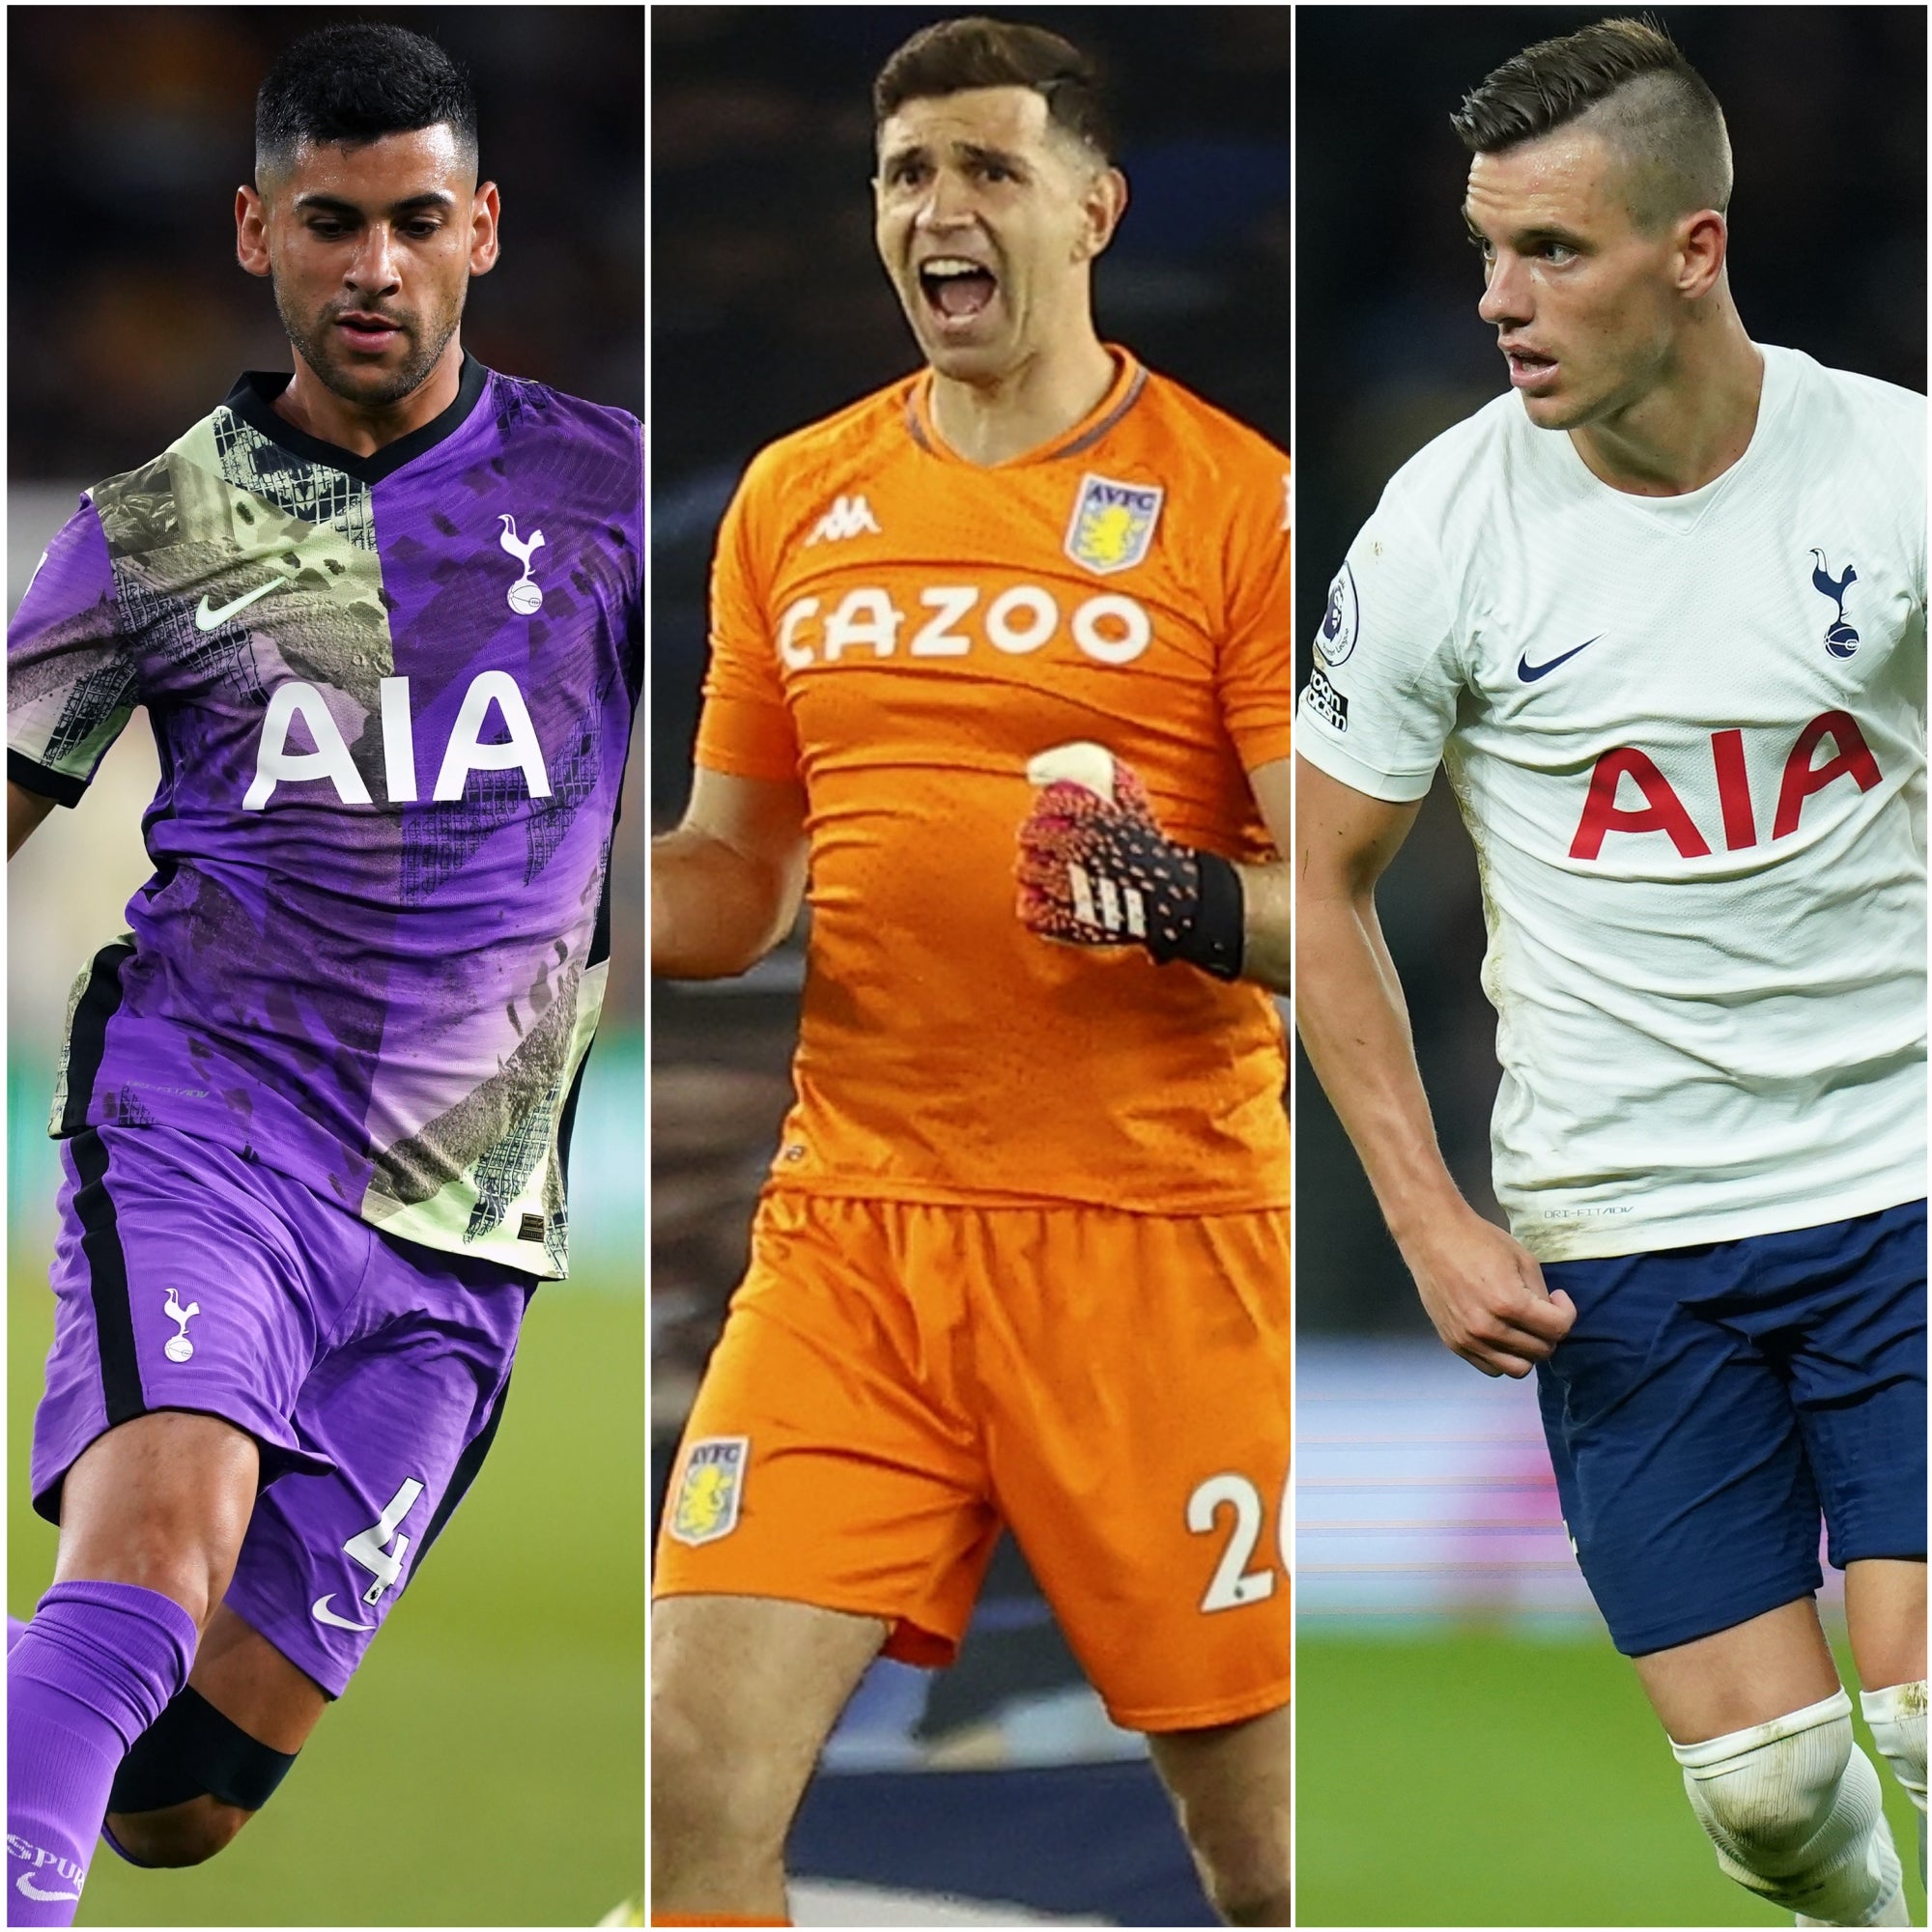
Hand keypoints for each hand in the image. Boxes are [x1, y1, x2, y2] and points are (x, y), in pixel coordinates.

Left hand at [1015, 742, 1241, 978]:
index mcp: (1093, 818)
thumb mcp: (1138, 807)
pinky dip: (1029, 906)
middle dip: (1029, 835)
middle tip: (1032, 841)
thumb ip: (1119, 779)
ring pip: (1028, 870)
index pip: (1051, 802)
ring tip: (1031, 870)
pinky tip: (1031, 901)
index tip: (1042, 809)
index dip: (1043, 804)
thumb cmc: (1152, 849)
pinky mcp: (1067, 915)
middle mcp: (1077, 847)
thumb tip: (1101, 761)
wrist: (1169, 896)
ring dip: (1027, 869)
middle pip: (1032, 834)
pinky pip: (1034, 909)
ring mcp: (1069, 883)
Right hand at [1398, 1204, 1574, 1377]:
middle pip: (1541, 1351)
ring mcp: (1468, 1339)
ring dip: (1527, 1351)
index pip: (1557, 1329)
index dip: (1567, 1313)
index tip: (1558, 1299)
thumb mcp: (1522, 1258)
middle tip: (1540, 1312)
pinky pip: (1490, 1367)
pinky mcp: (1453, 1343)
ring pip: (1517, 1369)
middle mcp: (1488, 1328)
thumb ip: (1540, 1293)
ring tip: (1522, 1329)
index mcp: (1509, 1303)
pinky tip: (1500, 1335)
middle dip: (1549, 1332)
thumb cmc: (1478, 1241)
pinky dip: (1502, 1356)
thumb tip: (1549, 1315)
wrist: (1432, 1237)